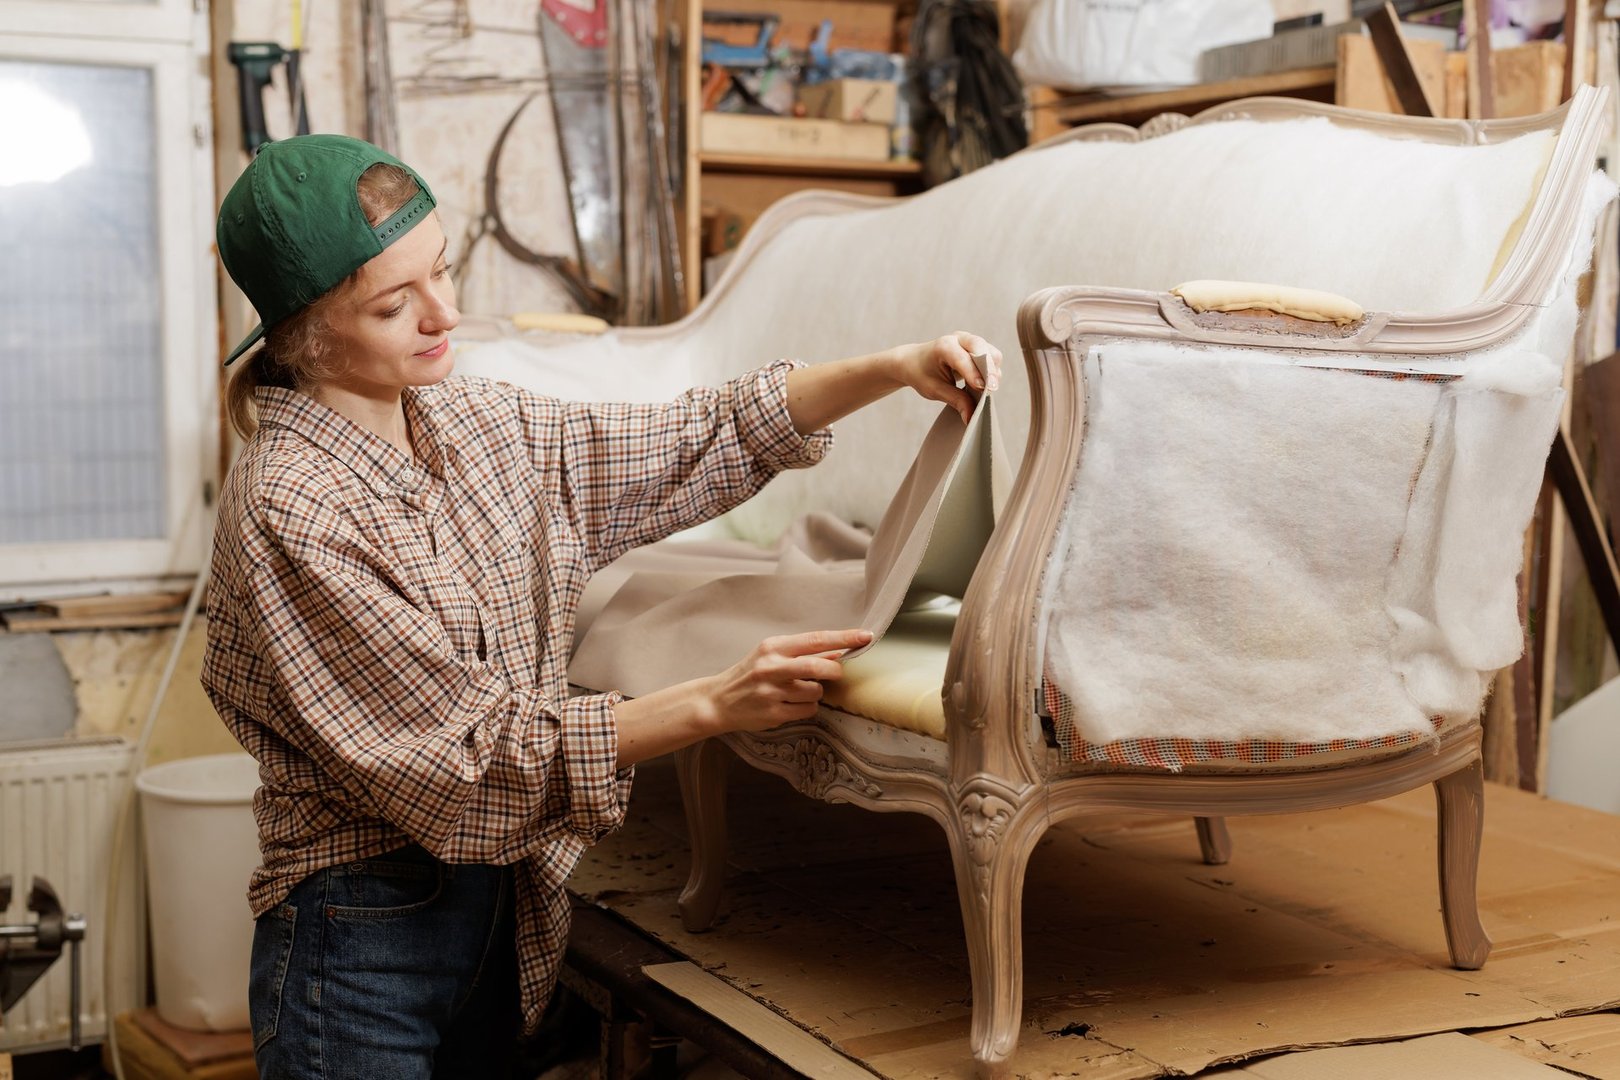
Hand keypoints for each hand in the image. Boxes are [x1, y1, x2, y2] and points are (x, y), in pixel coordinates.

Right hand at [704, 629, 872, 732]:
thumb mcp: (771, 656)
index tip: (865, 636)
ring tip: (799, 691)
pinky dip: (807, 708)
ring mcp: (772, 692)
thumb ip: (802, 653)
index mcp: (773, 647)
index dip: (844, 638)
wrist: (718, 701)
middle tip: (835, 672)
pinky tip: (791, 705)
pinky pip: (808, 710)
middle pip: (818, 666)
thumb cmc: (749, 675)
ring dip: (816, 692)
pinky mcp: (773, 713)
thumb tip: (837, 651)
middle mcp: (771, 667)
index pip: (815, 639)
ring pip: (815, 691)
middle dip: (834, 670)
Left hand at [889, 332, 1003, 423]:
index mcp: (944, 346)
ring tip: (987, 390)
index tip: (982, 389)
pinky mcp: (977, 347)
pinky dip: (992, 371)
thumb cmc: (922, 374)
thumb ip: (955, 401)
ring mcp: (970, 341)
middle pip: (982, 349)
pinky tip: (985, 384)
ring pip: (991, 353)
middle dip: (989, 370)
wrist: (914, 361)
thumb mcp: (934, 390)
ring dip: (993, 371)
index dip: (973, 374)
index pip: (963, 359)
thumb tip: (971, 417)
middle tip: (992, 390)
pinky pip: (992, 358)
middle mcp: (959, 339)